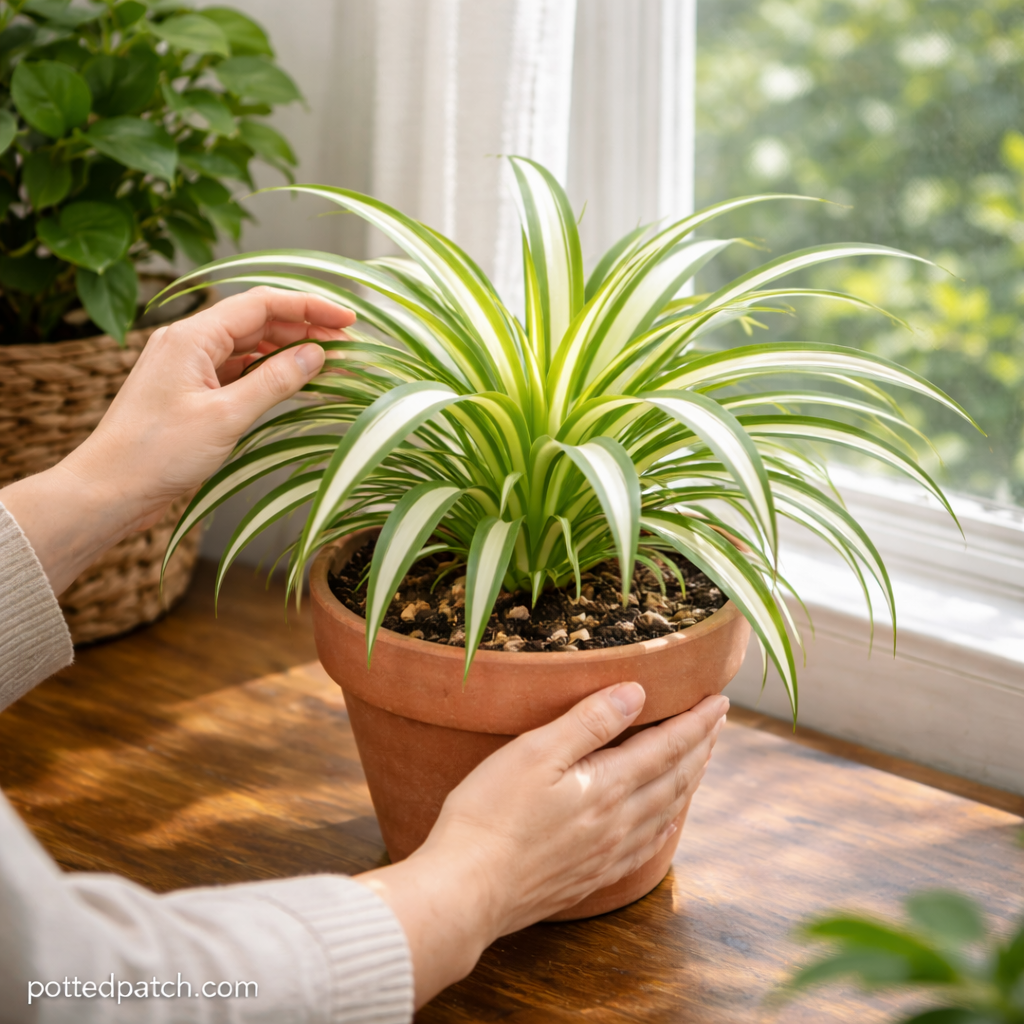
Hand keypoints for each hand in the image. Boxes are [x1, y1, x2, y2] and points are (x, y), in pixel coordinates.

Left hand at [0, 287, 352, 593]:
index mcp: (192, 337)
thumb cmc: (156, 454)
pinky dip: (266, 374)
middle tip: (348, 346)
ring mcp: (186, 367)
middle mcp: (187, 343)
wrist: (109, 490)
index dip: (309, 307)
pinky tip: (291, 384)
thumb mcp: (227, 417)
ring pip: (247, 347)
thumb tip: (316, 355)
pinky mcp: (188, 392)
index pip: (262, 304)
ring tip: (328, 364)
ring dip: (287, 351)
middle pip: (256, 321)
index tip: (348, 321)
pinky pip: (235, 371)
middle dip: (303, 328)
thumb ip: (275, 381)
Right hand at [357, 685, 728, 1007]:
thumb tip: (636, 693)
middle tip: (717, 721)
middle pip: (675, 778)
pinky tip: (667, 820)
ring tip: (701, 760)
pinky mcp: (590, 875)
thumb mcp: (533, 752)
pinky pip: (647, 845)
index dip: (696, 722)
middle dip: (701, 746)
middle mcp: (618, 823)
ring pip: (666, 811)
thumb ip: (588, 722)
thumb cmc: (490, 815)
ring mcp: (607, 853)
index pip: (667, 747)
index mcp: (607, 786)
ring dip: (690, 781)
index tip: (718, 700)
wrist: (466, 891)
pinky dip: (667, 822)